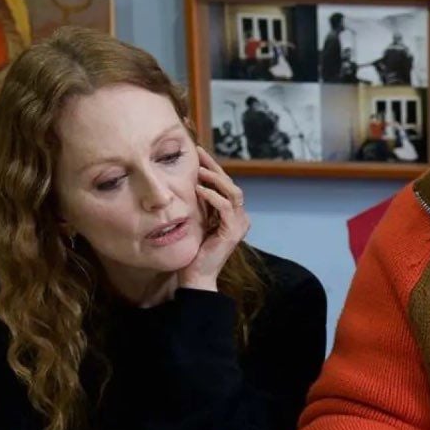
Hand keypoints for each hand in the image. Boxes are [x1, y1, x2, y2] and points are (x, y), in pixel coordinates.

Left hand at [179, 147, 247, 291]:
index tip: (198, 153)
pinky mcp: (232, 232)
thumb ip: (199, 203)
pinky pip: (226, 207)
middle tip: (199, 154)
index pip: (225, 185)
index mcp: (232, 214)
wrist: (195, 275)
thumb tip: (190, 180)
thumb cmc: (193, 250)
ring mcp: (238, 225)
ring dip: (216, 179)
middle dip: (215, 167)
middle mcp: (240, 218)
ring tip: (199, 171)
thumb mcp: (196, 220)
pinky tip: (198, 190)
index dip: (213, 167)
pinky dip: (213, 196)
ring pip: (233, 192)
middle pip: (231, 184)